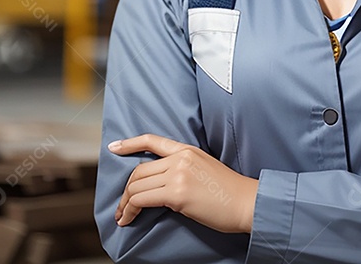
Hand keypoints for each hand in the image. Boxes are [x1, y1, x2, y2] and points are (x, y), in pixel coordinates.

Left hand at [109, 134, 259, 233]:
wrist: (247, 203)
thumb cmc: (230, 193)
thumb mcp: (205, 169)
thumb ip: (183, 169)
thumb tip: (162, 185)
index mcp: (188, 150)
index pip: (153, 141)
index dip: (130, 143)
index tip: (114, 147)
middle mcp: (180, 159)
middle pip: (139, 171)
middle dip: (126, 190)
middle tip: (121, 206)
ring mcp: (178, 175)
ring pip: (136, 186)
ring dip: (125, 204)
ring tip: (123, 216)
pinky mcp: (177, 194)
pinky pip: (141, 200)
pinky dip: (129, 210)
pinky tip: (128, 219)